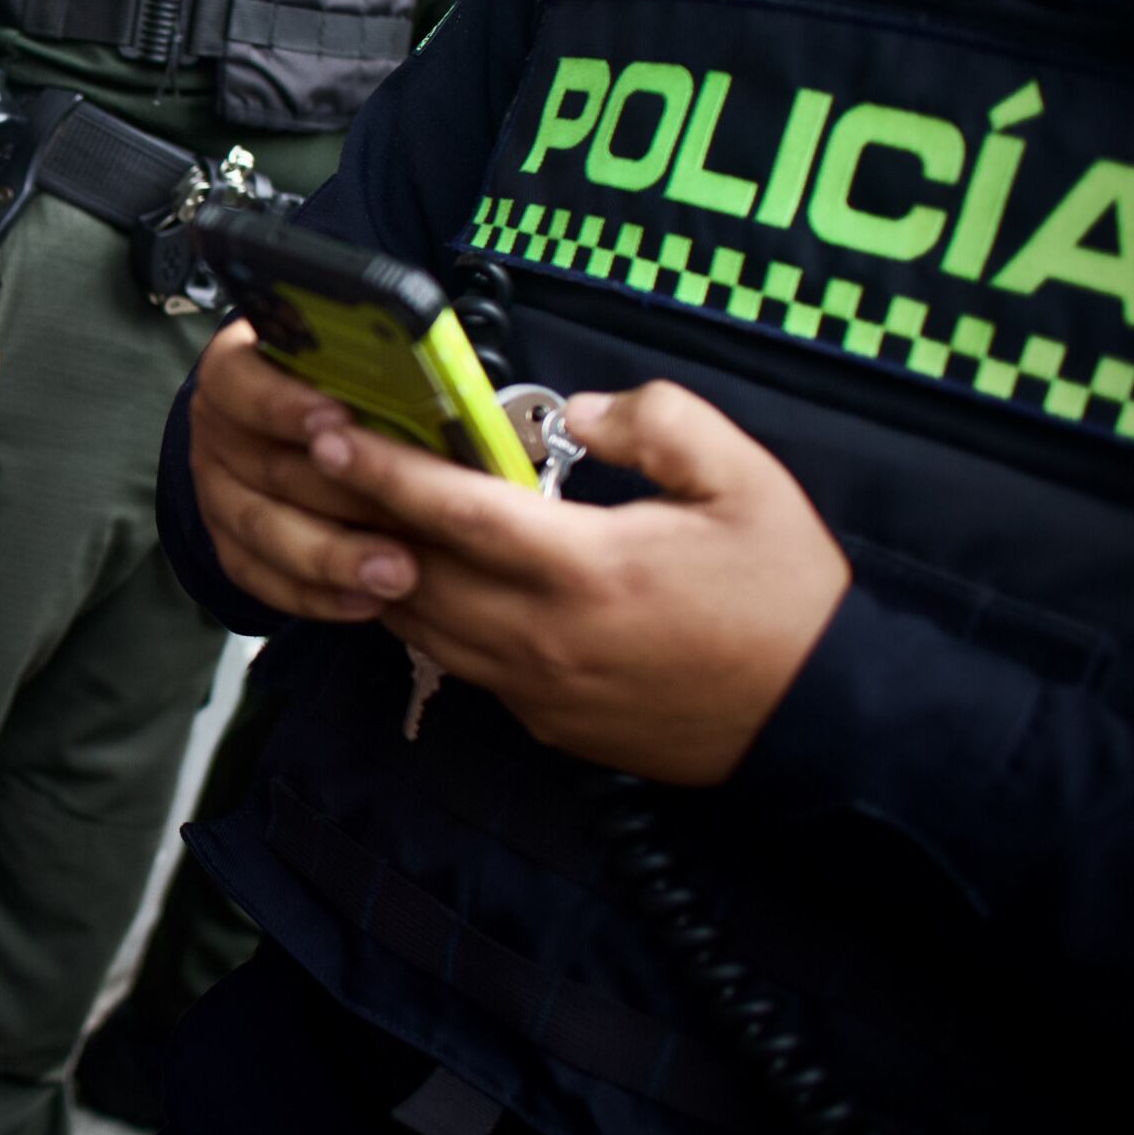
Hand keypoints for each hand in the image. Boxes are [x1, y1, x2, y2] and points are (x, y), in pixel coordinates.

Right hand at [187, 321, 407, 621]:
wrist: (293, 429)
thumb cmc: (342, 382)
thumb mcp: (350, 359)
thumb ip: (376, 370)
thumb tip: (428, 384)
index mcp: (236, 368)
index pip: (237, 381)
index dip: (282, 404)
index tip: (336, 420)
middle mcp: (215, 429)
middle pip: (262, 466)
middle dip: (336, 495)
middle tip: (402, 517)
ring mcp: (215, 491)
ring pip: (262, 530)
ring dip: (331, 557)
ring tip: (396, 575)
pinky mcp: (229, 544)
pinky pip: (261, 578)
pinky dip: (314, 596)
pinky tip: (365, 604)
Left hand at [309, 381, 847, 785]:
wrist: (822, 720)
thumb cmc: (786, 594)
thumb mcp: (744, 480)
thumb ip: (657, 422)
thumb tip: (578, 412)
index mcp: (587, 570)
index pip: (453, 514)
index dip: (382, 471)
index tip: (326, 432)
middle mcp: (543, 637)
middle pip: (411, 575)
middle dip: (352, 517)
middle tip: (311, 463)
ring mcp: (537, 689)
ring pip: (420, 626)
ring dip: (377, 572)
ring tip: (347, 514)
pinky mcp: (543, 722)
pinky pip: (459, 662)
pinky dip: (426, 617)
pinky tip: (420, 577)